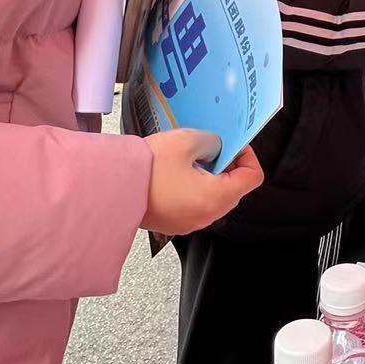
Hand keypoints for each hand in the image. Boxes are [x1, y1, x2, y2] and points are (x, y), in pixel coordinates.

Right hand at [140, 129, 263, 235]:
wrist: (112, 189)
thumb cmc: (147, 169)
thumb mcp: (186, 141)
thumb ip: (211, 141)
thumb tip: (217, 146)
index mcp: (215, 197)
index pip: (252, 177)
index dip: (248, 156)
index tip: (234, 145)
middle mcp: (207, 215)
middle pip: (235, 188)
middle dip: (227, 165)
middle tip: (210, 148)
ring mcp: (191, 222)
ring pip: (214, 197)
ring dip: (210, 177)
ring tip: (189, 159)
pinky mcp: (176, 222)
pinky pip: (196, 204)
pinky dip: (194, 188)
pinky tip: (176, 173)